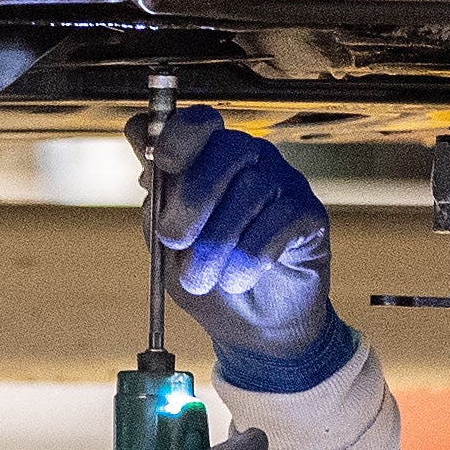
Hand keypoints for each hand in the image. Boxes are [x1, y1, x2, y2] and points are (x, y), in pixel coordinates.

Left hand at [142, 109, 346, 387]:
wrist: (249, 326)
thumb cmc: (205, 275)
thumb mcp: (165, 243)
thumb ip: (156, 197)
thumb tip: (139, 138)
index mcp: (207, 158)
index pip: (196, 122)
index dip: (177, 134)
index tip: (161, 162)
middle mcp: (249, 159)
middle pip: (225, 150)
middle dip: (192, 199)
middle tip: (173, 240)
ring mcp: (283, 182)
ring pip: (250, 191)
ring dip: (217, 242)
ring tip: (201, 278)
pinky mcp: (310, 212)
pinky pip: (280, 220)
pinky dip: (251, 256)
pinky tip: (239, 277)